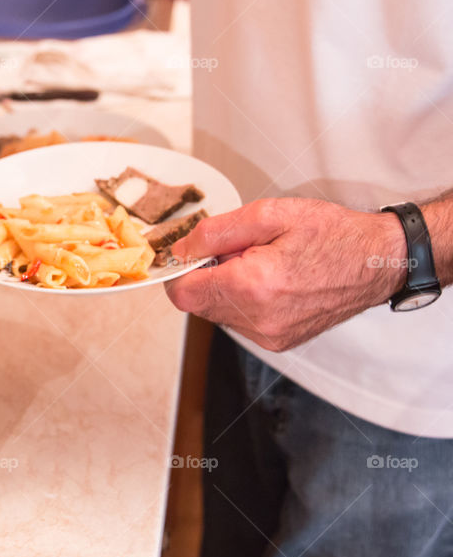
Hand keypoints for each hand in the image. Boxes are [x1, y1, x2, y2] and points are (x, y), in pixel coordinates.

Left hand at [164, 198, 406, 351]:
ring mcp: (269, 335)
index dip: (180, 271)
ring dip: (225, 289)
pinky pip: (239, 322)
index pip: (182, 293)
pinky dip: (243, 301)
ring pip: (217, 313)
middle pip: (197, 304)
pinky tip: (270, 282)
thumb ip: (216, 232)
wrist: (378, 262)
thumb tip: (181, 249)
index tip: (193, 254)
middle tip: (239, 252)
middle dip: (206, 276)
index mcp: (253, 286)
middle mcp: (258, 319)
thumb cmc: (331, 234)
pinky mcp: (278, 341)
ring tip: (261, 265)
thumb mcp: (269, 215)